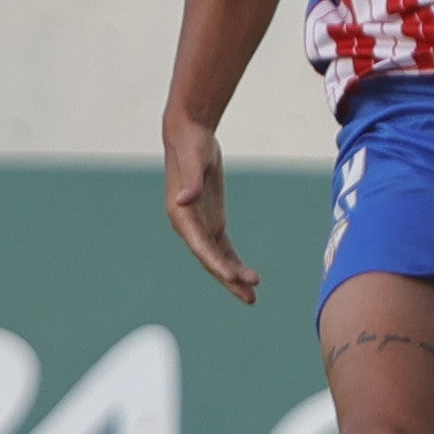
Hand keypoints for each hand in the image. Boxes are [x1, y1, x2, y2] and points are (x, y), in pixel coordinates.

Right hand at [165, 117, 257, 303]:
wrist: (189, 135)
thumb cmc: (190, 146)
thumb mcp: (193, 159)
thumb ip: (191, 181)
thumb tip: (183, 199)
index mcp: (181, 216)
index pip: (200, 247)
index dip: (216, 263)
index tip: (233, 277)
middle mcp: (188, 227)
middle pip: (210, 260)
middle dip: (229, 279)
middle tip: (250, 297)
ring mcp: (200, 226)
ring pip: (218, 258)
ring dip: (234, 277)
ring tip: (253, 297)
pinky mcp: (212, 220)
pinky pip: (224, 248)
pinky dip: (234, 262)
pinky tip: (247, 276)